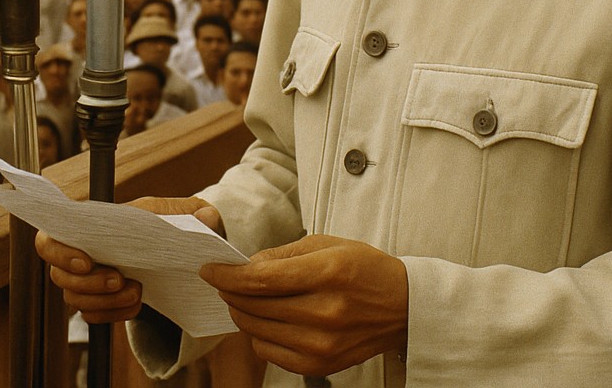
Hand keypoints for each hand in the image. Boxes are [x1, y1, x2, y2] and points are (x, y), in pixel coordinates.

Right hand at [37, 196, 219, 323]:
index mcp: (95, 223)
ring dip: (102, 301)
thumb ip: (195, 213)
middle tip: (120, 280)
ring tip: (136, 293)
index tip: (87, 263)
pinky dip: (111, 314)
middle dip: (88, 284)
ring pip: (73, 298)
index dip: (61, 252)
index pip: (52, 236)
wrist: (184, 249)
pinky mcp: (99, 298)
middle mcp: (84, 250)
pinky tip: (136, 305)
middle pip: (58, 275)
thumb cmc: (180, 223)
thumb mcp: (191, 214)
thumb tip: (204, 217)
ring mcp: (89, 277)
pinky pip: (91, 314)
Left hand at [201, 234, 407, 378]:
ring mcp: (323, 344)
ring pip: (257, 330)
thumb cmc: (363, 269)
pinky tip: (266, 320)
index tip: (209, 269)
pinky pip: (269, 352)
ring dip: (242, 312)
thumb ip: (282, 255)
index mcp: (328, 273)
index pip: (261, 278)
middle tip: (223, 280)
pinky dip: (259, 335)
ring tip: (245, 298)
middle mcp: (326, 312)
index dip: (228, 274)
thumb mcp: (327, 245)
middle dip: (230, 291)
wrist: (403, 307)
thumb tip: (244, 266)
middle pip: (254, 305)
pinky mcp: (322, 365)